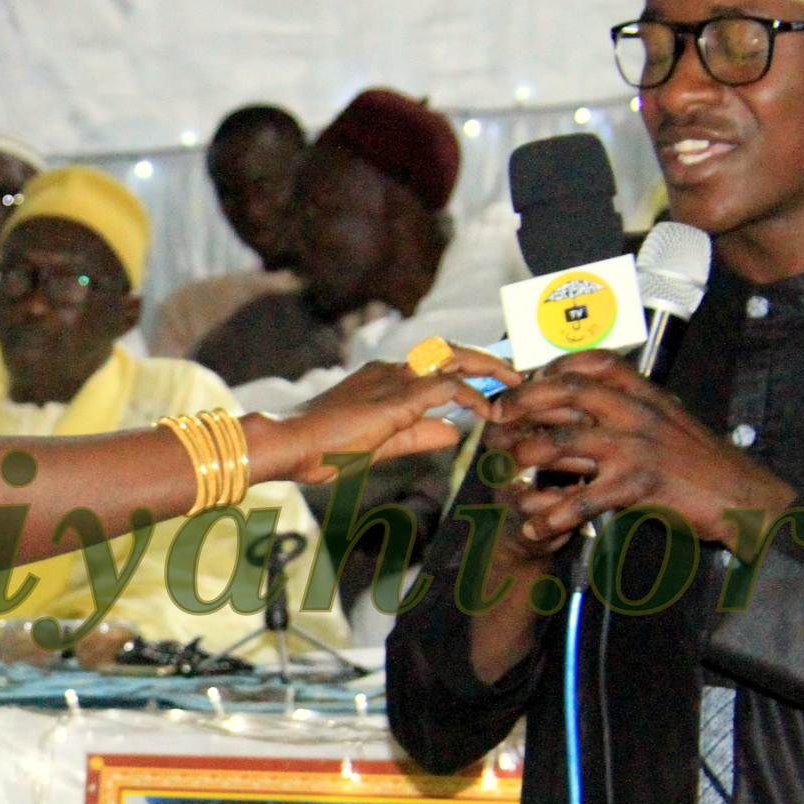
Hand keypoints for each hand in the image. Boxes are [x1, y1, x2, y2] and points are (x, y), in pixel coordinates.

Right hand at [253, 350, 521, 485]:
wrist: (288, 443)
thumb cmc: (322, 450)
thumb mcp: (382, 446)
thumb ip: (419, 436)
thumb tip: (454, 431)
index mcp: (382, 380)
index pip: (434, 367)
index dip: (467, 371)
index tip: (492, 382)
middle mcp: (391, 372)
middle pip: (450, 353)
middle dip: (486, 360)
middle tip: (515, 372)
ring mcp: (394, 381)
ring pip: (454, 360)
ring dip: (488, 369)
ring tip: (513, 382)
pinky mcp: (398, 398)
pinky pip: (448, 388)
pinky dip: (474, 397)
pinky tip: (489, 412)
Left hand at [484, 350, 795, 544]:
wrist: (740, 495)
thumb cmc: (701, 461)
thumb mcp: (667, 419)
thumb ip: (629, 406)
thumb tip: (588, 399)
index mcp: (644, 393)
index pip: (592, 362)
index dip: (552, 367)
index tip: (526, 380)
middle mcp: (636, 411)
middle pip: (566, 393)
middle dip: (522, 403)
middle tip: (497, 419)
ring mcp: (635, 446)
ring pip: (562, 442)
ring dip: (525, 456)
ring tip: (504, 472)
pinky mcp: (637, 483)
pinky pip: (581, 497)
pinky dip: (554, 514)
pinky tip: (538, 525)